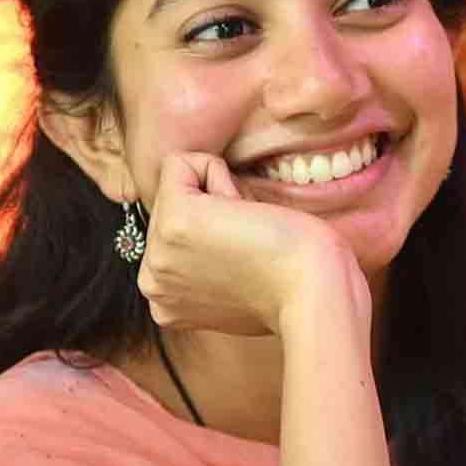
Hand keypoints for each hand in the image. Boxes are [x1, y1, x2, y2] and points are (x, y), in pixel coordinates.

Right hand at [137, 152, 369, 339]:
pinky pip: (181, 163)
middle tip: (250, 248)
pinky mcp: (174, 219)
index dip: (215, 235)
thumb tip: (209, 232)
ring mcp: (158, 252)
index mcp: (163, 301)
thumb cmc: (292, 287)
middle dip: (213, 214)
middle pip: (171, 208)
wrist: (313, 293)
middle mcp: (152, 282)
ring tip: (247, 235)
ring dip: (219, 197)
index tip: (246, 263)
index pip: (174, 236)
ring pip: (177, 185)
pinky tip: (242, 212)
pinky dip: (217, 172)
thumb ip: (204, 268)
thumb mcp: (231, 288)